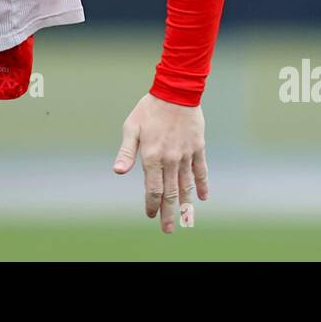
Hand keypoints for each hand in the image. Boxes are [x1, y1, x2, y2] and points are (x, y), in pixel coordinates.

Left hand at [112, 92, 208, 232]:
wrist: (176, 91)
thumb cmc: (149, 109)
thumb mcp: (132, 127)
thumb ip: (126, 152)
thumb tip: (117, 172)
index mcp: (151, 156)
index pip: (152, 188)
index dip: (152, 204)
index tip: (150, 215)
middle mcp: (170, 159)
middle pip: (170, 193)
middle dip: (168, 213)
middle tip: (167, 230)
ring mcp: (186, 154)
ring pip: (186, 185)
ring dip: (185, 204)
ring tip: (185, 220)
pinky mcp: (198, 147)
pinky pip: (201, 170)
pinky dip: (202, 185)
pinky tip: (202, 198)